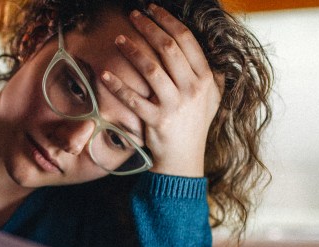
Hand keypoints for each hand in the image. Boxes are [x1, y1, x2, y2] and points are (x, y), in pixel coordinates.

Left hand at [102, 4, 222, 176]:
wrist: (184, 160)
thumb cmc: (195, 126)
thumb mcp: (212, 99)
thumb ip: (213, 75)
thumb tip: (212, 52)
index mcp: (206, 78)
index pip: (186, 40)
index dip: (168, 20)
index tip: (153, 9)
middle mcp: (192, 89)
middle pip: (168, 48)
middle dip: (149, 27)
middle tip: (133, 15)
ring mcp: (175, 106)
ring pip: (151, 69)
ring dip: (132, 50)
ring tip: (118, 39)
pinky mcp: (157, 121)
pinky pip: (134, 99)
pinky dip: (118, 86)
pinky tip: (105, 74)